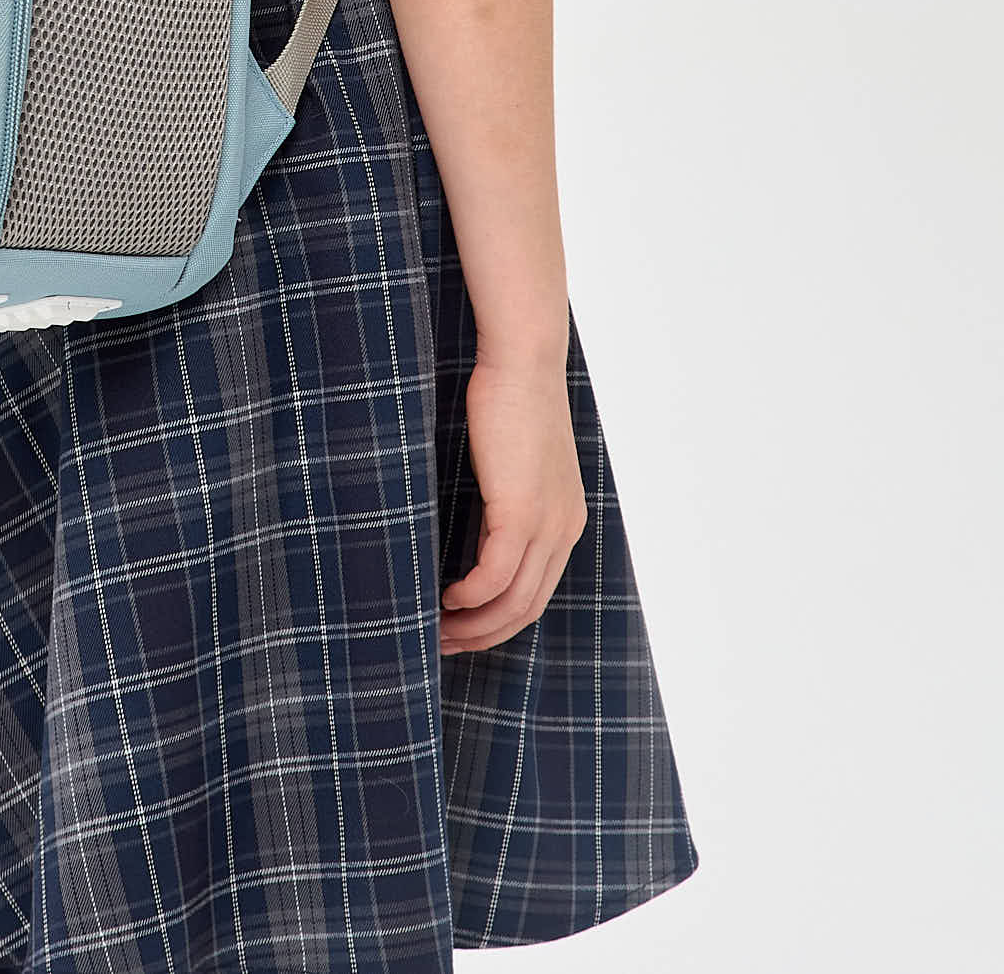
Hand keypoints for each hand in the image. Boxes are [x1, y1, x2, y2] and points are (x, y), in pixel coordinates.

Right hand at [441, 356, 586, 654]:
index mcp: (565, 520)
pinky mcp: (519, 511)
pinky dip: (469, 596)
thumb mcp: (514, 458)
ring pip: (512, 601)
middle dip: (485, 634)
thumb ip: (506, 495)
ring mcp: (545, 523)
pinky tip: (445, 595)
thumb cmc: (509, 398)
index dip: (500, 621)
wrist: (523, 360)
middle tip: (443, 642)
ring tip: (438, 628)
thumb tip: (476, 520)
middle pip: (527, 609)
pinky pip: (494, 576)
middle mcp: (563, 529)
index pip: (537, 592)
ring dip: (474, 624)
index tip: (463, 627)